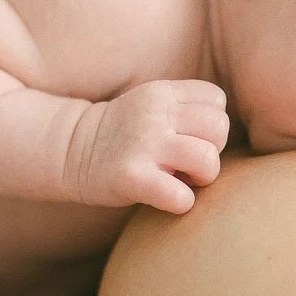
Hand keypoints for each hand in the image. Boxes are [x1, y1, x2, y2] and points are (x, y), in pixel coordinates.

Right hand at [68, 79, 229, 213]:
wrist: (70, 150)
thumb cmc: (123, 134)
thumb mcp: (153, 106)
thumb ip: (187, 109)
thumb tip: (225, 136)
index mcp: (162, 92)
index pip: (216, 100)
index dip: (211, 124)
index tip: (191, 137)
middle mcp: (155, 114)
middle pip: (219, 128)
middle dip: (213, 150)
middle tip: (189, 163)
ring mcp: (143, 145)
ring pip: (208, 159)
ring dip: (203, 177)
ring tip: (182, 179)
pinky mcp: (131, 177)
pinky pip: (181, 196)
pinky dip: (182, 202)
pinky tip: (167, 198)